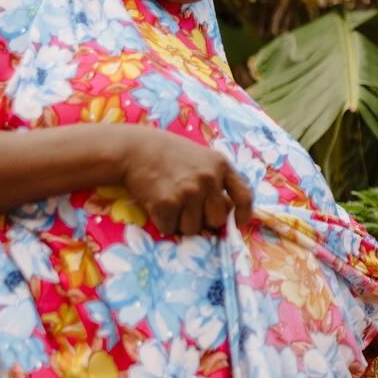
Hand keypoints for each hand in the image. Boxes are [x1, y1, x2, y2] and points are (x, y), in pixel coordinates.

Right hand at [120, 126, 253, 236]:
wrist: (133, 149)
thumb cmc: (168, 155)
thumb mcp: (201, 159)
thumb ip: (217, 181)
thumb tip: (229, 212)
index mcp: (221, 165)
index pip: (244, 196)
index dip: (244, 214)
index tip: (237, 223)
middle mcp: (208, 179)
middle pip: (217, 220)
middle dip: (204, 220)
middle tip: (188, 208)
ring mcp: (188, 192)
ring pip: (193, 229)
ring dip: (181, 223)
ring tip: (171, 203)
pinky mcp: (166, 203)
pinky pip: (170, 229)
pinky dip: (163, 223)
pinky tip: (157, 205)